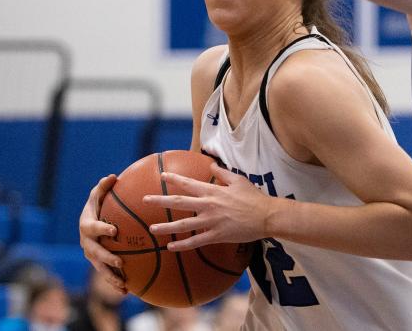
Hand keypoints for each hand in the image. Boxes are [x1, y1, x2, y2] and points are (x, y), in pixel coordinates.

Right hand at [78, 174, 126, 293]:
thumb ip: (103, 188)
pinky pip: (105, 275)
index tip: (114, 230)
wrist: (88, 223)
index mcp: (86, 225)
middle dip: (106, 258)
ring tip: (123, 283)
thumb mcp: (97, 196)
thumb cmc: (96, 206)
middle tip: (119, 262)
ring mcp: (91, 255)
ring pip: (99, 268)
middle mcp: (86, 242)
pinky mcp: (97, 264)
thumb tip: (112, 176)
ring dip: (110, 277)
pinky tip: (127, 292)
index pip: (93, 227)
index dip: (102, 229)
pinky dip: (114, 283)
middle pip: (95, 252)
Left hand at [144, 163, 282, 250]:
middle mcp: (209, 205)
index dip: (175, 179)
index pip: (189, 183)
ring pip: (183, 225)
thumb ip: (223, 173)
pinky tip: (171, 247)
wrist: (266, 216)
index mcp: (214, 191)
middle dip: (161, 200)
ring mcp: (211, 222)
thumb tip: (212, 164)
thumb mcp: (239, 180)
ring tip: (152, 228)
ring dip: (166, 227)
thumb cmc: (254, 197)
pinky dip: (182, 245)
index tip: (162, 175)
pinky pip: (195, 242)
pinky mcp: (216, 236)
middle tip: (145, 199)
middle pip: (179, 203)